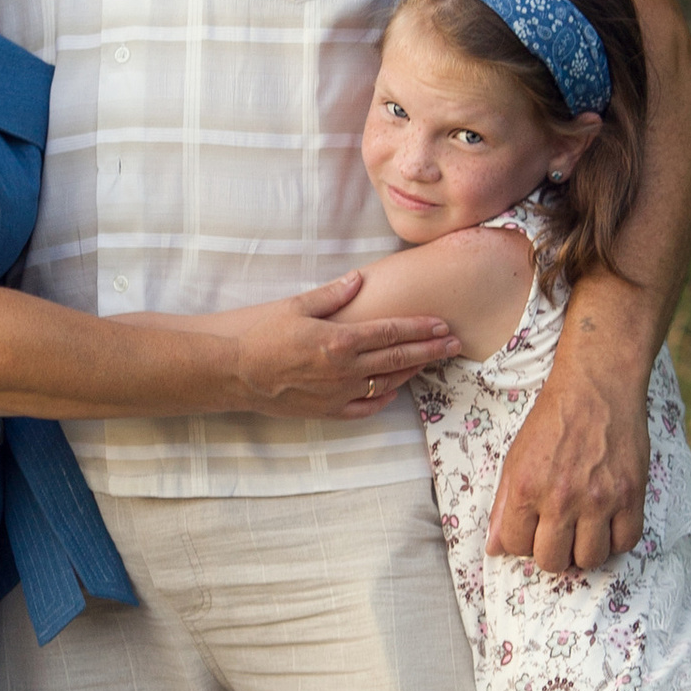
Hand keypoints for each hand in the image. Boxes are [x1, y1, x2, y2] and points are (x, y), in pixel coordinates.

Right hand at [226, 274, 458, 417]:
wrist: (236, 373)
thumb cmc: (263, 335)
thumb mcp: (297, 306)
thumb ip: (333, 293)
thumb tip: (360, 279)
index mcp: (340, 340)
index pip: (392, 332)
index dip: (420, 328)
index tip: (442, 324)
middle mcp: (345, 370)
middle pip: (398, 358)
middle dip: (430, 349)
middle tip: (454, 343)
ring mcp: (338, 393)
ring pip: (387, 383)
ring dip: (412, 371)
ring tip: (431, 361)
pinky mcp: (328, 411)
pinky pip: (365, 408)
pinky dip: (384, 398)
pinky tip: (395, 389)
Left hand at [489, 358, 648, 571]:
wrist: (597, 385)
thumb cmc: (554, 418)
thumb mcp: (516, 456)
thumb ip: (504, 505)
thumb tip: (494, 548)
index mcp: (526, 487)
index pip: (515, 546)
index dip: (522, 541)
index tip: (533, 529)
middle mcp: (561, 498)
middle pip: (552, 561)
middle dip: (552, 553)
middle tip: (559, 533)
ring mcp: (599, 499)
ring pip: (590, 559)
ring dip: (585, 550)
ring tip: (584, 529)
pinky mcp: (631, 494)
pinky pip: (626, 542)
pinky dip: (617, 539)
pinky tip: (609, 523)